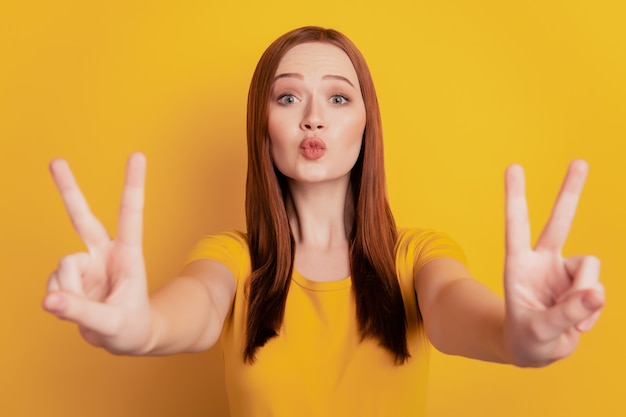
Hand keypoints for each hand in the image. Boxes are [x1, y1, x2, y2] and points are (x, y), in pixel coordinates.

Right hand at [43, 153, 152, 353]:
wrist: (126, 338)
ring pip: (62, 266)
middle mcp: (104, 253)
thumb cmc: (131, 327)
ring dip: (68, 291)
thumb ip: (82, 313)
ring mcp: (85, 264)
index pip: (131, 214)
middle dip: (68, 189)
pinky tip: (75, 308)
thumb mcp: (113, 325)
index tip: (137, 154)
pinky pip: (53, 286)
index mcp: (128, 254)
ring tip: (87, 310)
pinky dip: (60, 301)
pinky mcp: (69, 278)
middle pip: (83, 217)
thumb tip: (49, 299)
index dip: (132, 185)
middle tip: (55, 160)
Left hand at [503, 160, 603, 366]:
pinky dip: (591, 312)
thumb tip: (597, 293)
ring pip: (590, 267)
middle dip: (570, 192)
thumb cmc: (527, 338)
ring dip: (583, 298)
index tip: (513, 166)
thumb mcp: (540, 331)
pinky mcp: (582, 283)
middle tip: (579, 161)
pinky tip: (577, 325)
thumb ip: (566, 314)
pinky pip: (597, 291)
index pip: (516, 226)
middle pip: (559, 222)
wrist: (536, 350)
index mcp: (518, 265)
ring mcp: (564, 271)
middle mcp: (542, 261)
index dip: (516, 197)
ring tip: (569, 322)